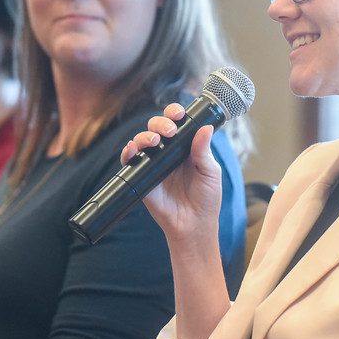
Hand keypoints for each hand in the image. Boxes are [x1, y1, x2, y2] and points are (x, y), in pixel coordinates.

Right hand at [120, 103, 223, 243]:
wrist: (193, 225)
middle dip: (160, 123)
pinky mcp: (141, 176)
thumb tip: (204, 128)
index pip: (177, 123)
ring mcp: (153, 163)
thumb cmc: (206, 199)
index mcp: (186, 147)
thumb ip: (204, 151)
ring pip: (142, 140)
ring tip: (153, 142)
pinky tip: (132, 149)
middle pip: (156, 127)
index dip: (175, 113)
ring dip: (144, 136)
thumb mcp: (210, 173)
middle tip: (169, 131)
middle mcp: (168, 152)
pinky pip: (130, 160)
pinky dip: (127, 151)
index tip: (178, 114)